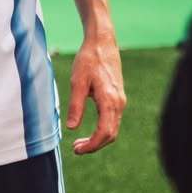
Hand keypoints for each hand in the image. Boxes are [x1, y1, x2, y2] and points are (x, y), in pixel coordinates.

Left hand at [66, 36, 125, 154]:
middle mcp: (118, 103)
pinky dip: (102, 130)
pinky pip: (113, 120)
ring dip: (98, 139)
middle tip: (75, 149)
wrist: (103, 42)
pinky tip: (90, 130)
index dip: (91, 145)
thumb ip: (75, 105)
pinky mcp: (118, 97)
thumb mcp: (77, 81)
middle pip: (110, 134)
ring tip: (79, 142)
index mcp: (109, 100)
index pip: (104, 132)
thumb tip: (71, 128)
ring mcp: (120, 101)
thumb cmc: (89, 59)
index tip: (76, 150)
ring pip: (113, 129)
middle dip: (94, 145)